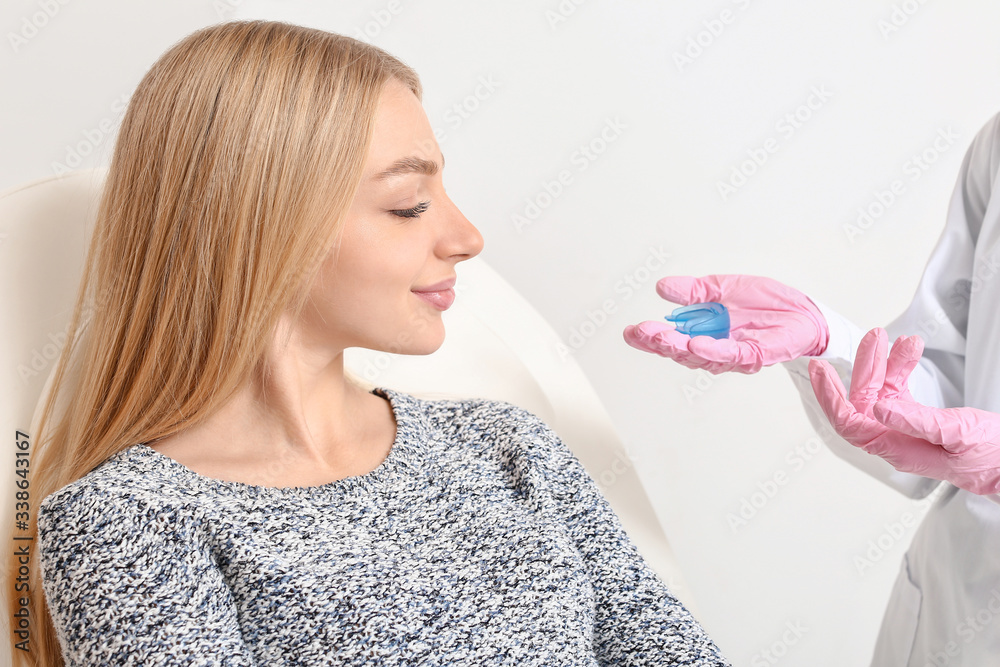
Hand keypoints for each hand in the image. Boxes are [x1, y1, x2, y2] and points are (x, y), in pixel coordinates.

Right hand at [622, 275, 828, 373]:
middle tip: (639, 332)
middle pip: (681, 351)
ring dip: (680, 347)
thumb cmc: (766, 303)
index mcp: (704, 333)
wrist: (805, 311)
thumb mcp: (723, 288)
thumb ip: (694, 292)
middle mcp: (716, 349)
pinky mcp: (757, 354)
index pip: (672, 339)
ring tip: (661, 337)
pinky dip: (713, 350)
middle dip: (659, 342)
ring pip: (701, 356)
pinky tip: (696, 343)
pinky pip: (732, 355)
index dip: (650, 338)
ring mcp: (735, 354)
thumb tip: (661, 288)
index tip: (630, 332)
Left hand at [809, 327, 999, 495]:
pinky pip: (898, 389)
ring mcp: (902, 426)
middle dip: (865, 367)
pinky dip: (902, 368)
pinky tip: (910, 348)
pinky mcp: (917, 417)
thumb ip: (916, 421)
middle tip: (874, 336)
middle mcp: (892, 437)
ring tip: (894, 338)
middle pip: (863, 399)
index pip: (848, 422)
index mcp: (894, 447)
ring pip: (880, 390)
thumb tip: (878, 409)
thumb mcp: (954, 433)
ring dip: (885, 363)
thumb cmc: (989, 456)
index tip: (821, 369)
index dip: (830, 397)